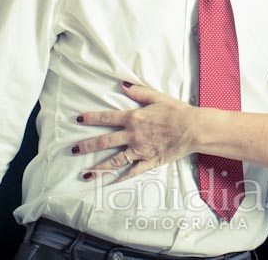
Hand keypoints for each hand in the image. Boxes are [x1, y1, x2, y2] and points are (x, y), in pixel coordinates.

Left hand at [72, 83, 197, 181]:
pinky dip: (122, 178)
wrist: (193, 128)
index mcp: (134, 118)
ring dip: (100, 167)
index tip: (78, 119)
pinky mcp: (150, 161)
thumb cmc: (176, 111)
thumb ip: (138, 92)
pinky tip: (111, 183)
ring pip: (115, 160)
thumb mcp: (157, 97)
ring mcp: (140, 151)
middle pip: (106, 141)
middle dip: (88, 145)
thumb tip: (123, 85)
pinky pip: (134, 172)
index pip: (107, 118)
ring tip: (86, 173)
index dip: (92, 118)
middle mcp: (133, 135)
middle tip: (74, 150)